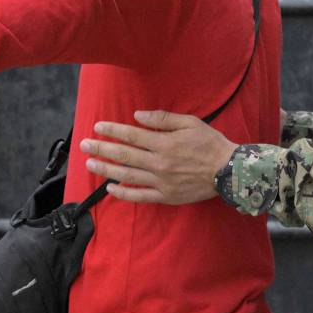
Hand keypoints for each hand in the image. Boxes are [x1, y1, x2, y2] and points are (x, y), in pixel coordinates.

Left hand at [80, 110, 237, 204]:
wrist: (228, 171)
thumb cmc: (210, 143)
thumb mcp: (190, 123)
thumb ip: (163, 119)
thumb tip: (138, 116)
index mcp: (165, 143)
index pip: (132, 135)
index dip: (112, 130)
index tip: (98, 127)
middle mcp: (159, 162)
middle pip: (124, 155)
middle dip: (102, 148)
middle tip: (84, 145)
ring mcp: (161, 181)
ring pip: (127, 175)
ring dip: (106, 168)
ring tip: (90, 163)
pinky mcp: (166, 196)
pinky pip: (140, 196)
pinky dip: (123, 193)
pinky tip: (110, 188)